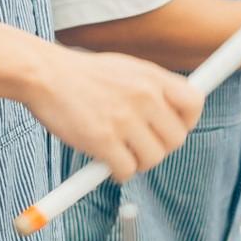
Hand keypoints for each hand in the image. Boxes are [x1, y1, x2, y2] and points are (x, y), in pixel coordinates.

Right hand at [21, 45, 202, 181]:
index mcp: (152, 77)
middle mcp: (144, 96)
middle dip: (160, 148)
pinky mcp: (103, 140)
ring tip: (121, 152)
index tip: (172, 129)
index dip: (187, 122)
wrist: (46, 74)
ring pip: (154, 159)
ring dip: (139, 162)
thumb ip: (152, 88)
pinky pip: (127, 170)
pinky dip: (118, 172)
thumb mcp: (127, 68)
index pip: (194, 103)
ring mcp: (125, 118)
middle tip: (141, 146)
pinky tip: (105, 161)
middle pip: (176, 139)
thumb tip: (176, 113)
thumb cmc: (85, 75)